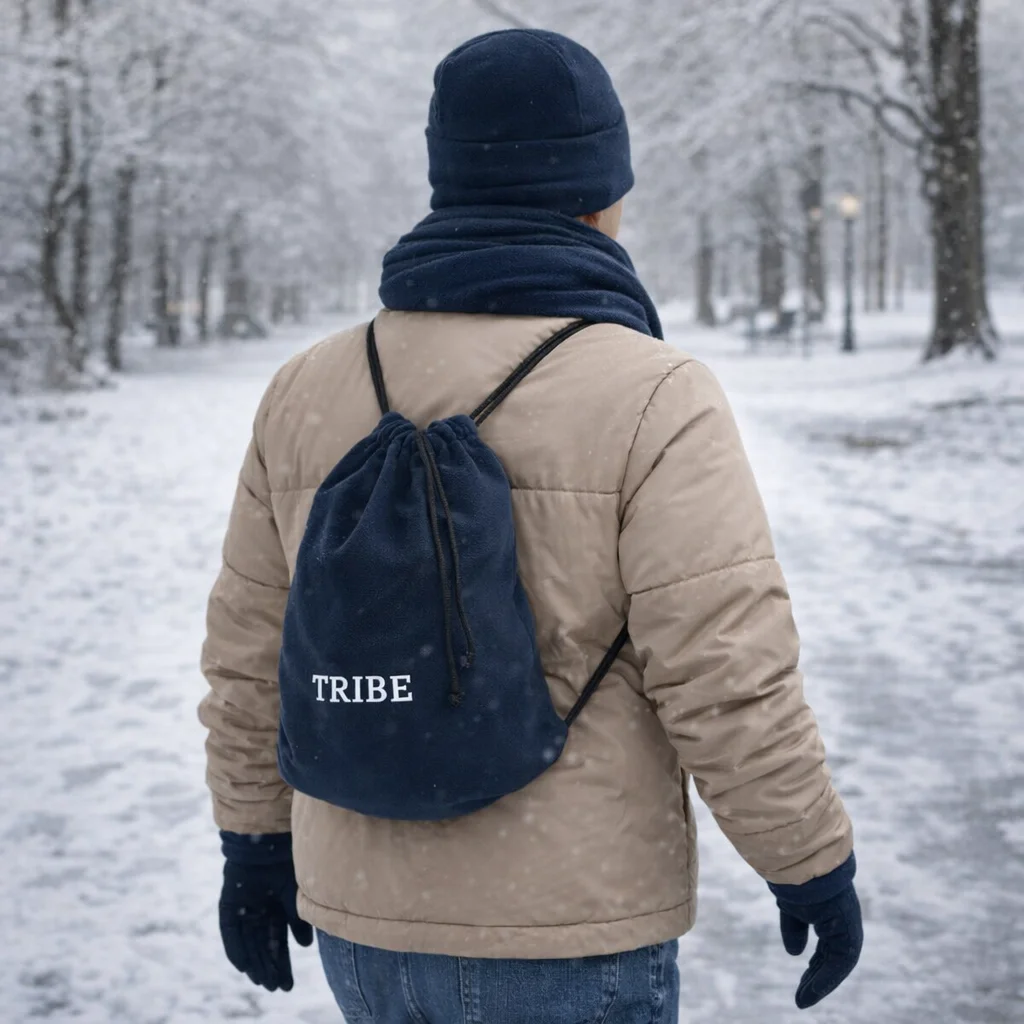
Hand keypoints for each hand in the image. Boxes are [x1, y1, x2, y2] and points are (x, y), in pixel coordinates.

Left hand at [218, 832, 313, 991]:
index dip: (283, 962)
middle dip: (271, 967)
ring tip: (263, 982)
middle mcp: (260, 911)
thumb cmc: (286, 862)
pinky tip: (244, 966)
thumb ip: (298, 919)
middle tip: (277, 988)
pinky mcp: (228, 905)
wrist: (266, 841)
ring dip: (256, 963)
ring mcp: (244, 908)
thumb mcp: (296, 894)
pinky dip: (236, 949)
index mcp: (277, 908)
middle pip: (264, 946)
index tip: (288, 983)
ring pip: (249, 943)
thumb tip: (305, 946)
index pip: (279, 942)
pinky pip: (230, 932)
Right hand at [769, 853, 862, 1009]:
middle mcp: (843, 921)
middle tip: (802, 995)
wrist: (800, 858)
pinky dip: (826, 977)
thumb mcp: (791, 906)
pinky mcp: (849, 928)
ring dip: (820, 982)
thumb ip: (795, 928)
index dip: (817, 967)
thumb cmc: (794, 877)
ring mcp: (848, 923)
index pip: (828, 948)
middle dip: (816, 977)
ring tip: (803, 999)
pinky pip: (841, 960)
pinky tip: (811, 988)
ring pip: (838, 962)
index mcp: (831, 914)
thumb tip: (795, 953)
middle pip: (832, 957)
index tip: (804, 984)